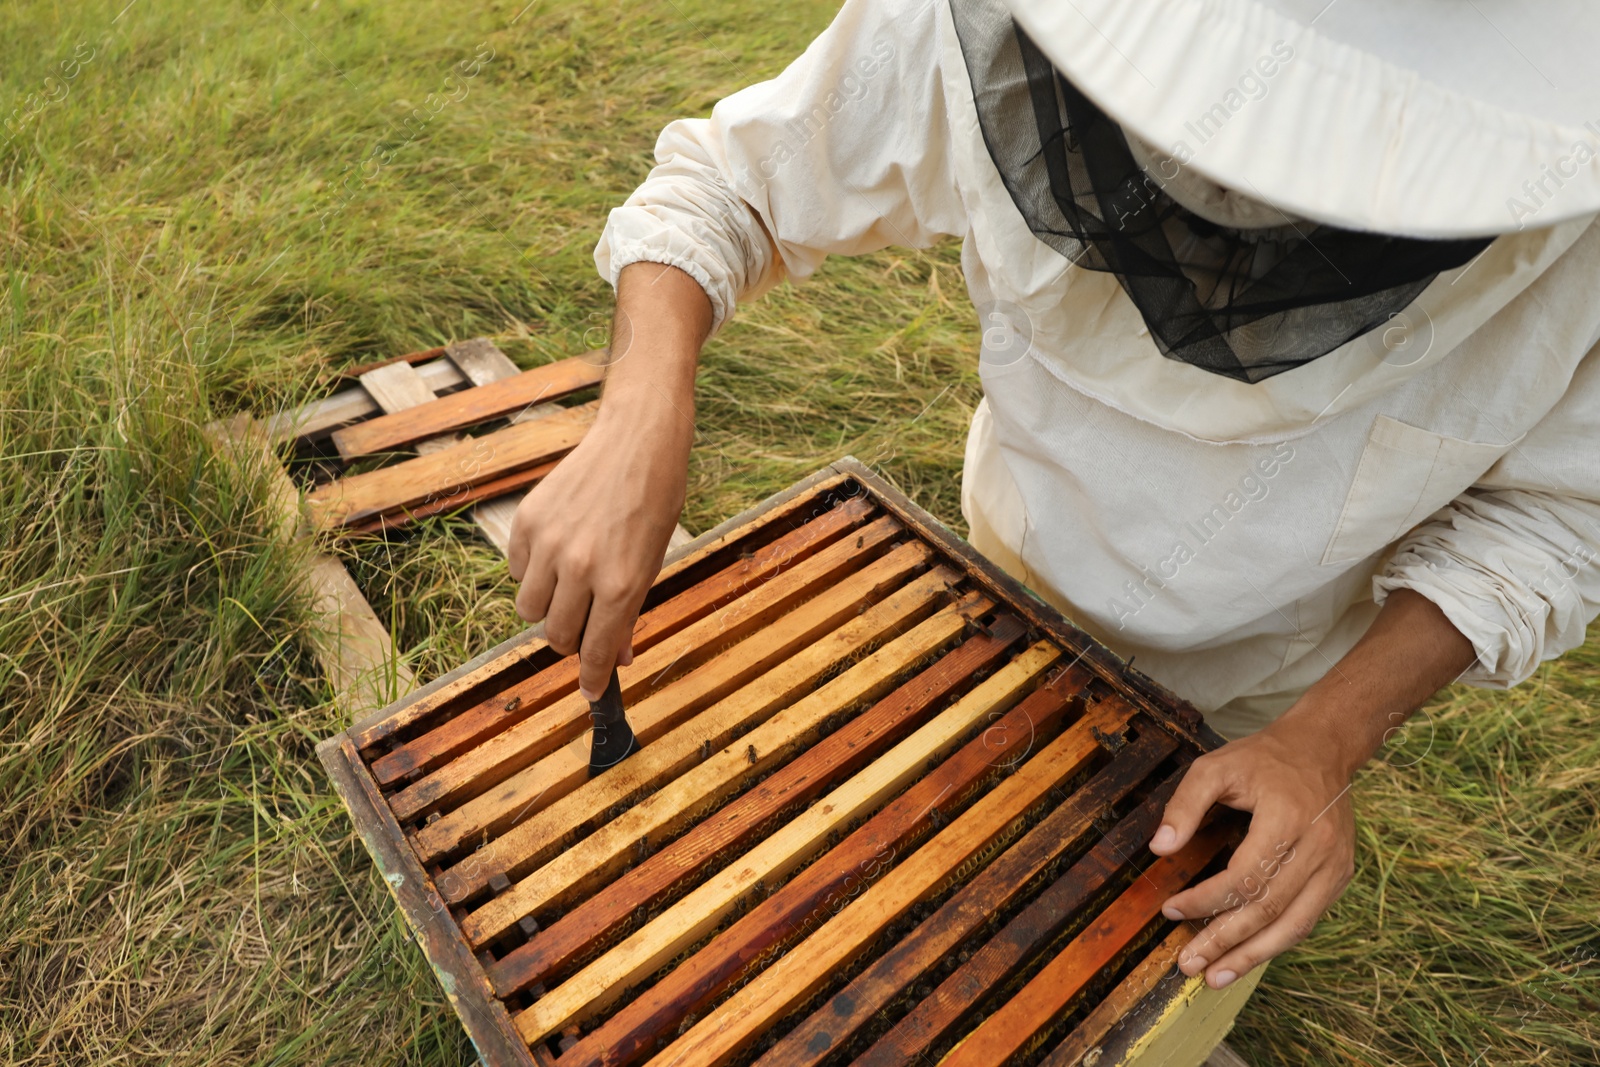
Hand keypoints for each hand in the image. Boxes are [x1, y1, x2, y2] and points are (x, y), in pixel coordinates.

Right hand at [507, 261, 709, 699]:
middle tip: (586, 626)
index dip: (594, 678)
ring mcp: (550, 543)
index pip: (597, 650)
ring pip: (529, 608)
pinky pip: (518, 570)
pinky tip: (558, 551)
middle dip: (571, 640)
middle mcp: (581, 567)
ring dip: (548, 608)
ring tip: (572, 585)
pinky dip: (533, 572)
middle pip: (556, 634)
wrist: (637, 437)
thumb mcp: (654, 560)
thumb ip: (631, 611)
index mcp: (621, 582)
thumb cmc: (655, 499)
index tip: (593, 692)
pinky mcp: (527, 521)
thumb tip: (619, 659)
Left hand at [1149, 717, 1356, 989]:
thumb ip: (1185, 805)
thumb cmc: (1263, 759)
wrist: (1322, 749)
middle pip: (1268, 909)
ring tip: (1215, 976)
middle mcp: (1318, 847)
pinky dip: (1275, 941)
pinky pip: (1307, 920)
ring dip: (1252, 956)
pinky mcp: (1340, 876)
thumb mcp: (1215, 766)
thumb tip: (1159, 849)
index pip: (1244, 877)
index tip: (1171, 910)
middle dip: (1225, 942)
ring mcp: (1335, 866)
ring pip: (1293, 925)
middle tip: (1189, 965)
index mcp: (1287, 818)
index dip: (1205, 901)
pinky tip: (1247, 955)